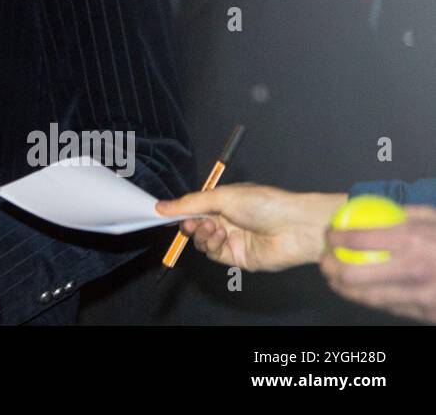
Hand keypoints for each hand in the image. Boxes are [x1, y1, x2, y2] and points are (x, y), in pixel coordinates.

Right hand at [156, 184, 344, 271]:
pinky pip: (215, 254)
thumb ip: (190, 204)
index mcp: (224, 202)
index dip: (179, 212)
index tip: (163, 213)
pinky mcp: (238, 258)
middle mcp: (227, 221)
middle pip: (195, 227)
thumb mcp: (222, 197)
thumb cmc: (263, 203)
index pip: (194, 208)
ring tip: (212, 227)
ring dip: (202, 234)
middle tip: (190, 223)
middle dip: (189, 224)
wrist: (294, 227)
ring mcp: (232, 240)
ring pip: (203, 242)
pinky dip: (212, 245)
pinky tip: (220, 235)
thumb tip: (160, 206)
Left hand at [320, 205, 435, 322]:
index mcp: (414, 241)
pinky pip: (390, 308)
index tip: (328, 235)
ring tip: (334, 278)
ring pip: (367, 298)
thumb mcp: (434, 218)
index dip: (334, 238)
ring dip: (343, 288)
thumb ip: (404, 214)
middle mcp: (414, 271)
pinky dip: (372, 299)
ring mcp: (421, 298)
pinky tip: (361, 291)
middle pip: (352, 276)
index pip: (357, 240)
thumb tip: (368, 206)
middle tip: (324, 261)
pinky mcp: (427, 316)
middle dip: (329, 268)